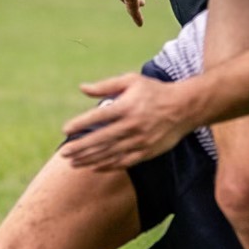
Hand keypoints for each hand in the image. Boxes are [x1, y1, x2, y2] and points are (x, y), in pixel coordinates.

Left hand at [59, 70, 193, 169]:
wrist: (184, 107)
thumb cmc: (154, 91)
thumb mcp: (131, 81)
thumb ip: (106, 85)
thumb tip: (82, 88)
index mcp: (126, 107)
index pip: (98, 117)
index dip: (80, 124)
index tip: (65, 130)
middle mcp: (132, 125)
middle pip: (100, 139)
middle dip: (80, 147)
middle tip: (64, 153)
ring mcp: (140, 141)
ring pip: (110, 153)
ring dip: (90, 159)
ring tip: (73, 163)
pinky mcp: (147, 152)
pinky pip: (124, 162)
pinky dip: (108, 165)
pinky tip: (94, 167)